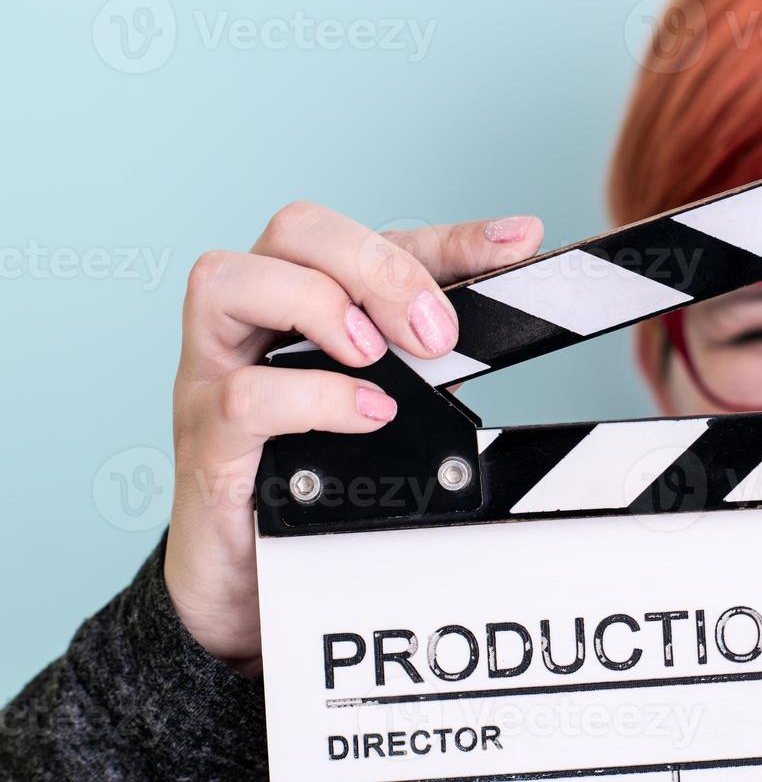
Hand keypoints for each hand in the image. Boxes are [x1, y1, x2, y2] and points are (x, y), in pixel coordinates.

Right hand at [163, 202, 541, 674]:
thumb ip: (427, 347)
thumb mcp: (384, 395)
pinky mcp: (205, 442)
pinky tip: (367, 414)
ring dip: (322, 306)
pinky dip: (314, 395)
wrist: (246, 573)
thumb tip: (509, 294)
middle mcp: (249, 320)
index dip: (452, 237)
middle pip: (295, 228)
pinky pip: (243, 394)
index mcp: (304, 296)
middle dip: (379, 267)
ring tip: (378, 358)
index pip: (377, 235)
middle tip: (434, 334)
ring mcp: (212, 374)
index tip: (517, 242)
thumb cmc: (315, 470)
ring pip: (229, 280)